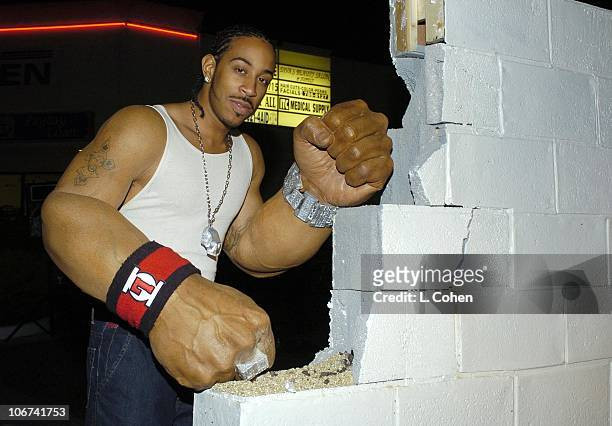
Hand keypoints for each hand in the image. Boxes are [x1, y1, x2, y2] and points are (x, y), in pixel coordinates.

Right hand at [148, 276, 274, 389]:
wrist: (170, 299)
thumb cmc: (201, 297)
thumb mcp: (239, 302)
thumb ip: (254, 327)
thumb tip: (257, 346)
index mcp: (258, 325)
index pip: (266, 357)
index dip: (252, 356)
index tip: (243, 355)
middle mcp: (243, 347)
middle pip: (243, 369)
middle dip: (232, 360)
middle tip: (214, 344)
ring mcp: (222, 365)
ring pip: (222, 376)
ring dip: (213, 366)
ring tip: (199, 345)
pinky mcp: (201, 378)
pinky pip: (203, 382)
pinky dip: (195, 371)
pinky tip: (190, 352)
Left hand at [293, 99, 392, 206]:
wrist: (317, 184)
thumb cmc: (315, 157)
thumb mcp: (303, 136)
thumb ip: (309, 126)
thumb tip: (326, 136)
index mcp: (357, 111)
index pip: (341, 115)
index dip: (328, 131)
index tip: (325, 140)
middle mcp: (374, 125)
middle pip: (352, 131)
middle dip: (336, 147)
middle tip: (333, 154)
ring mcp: (382, 146)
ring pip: (360, 151)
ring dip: (343, 163)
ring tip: (341, 165)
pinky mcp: (385, 167)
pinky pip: (368, 169)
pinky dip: (353, 176)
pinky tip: (351, 176)